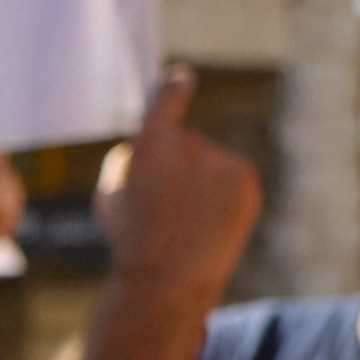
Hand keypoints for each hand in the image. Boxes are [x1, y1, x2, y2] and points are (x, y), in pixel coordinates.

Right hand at [93, 67, 261, 290]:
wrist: (169, 280)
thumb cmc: (132, 240)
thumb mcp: (112, 195)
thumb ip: (129, 161)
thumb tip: (144, 145)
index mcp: (151, 142)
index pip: (168, 96)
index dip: (174, 87)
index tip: (181, 79)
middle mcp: (190, 143)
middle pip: (186, 141)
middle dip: (178, 163)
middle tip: (166, 204)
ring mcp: (223, 162)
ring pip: (210, 163)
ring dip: (201, 183)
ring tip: (187, 223)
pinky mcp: (247, 181)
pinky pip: (232, 178)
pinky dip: (223, 196)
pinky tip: (209, 223)